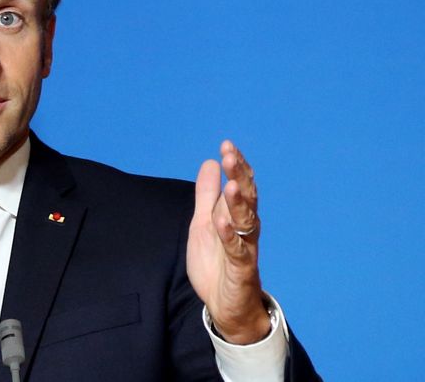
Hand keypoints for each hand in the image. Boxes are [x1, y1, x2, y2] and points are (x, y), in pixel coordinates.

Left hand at [187, 140, 270, 343]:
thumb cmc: (217, 263)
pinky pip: (237, 250)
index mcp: (236, 216)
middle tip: (230, 154)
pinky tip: (221, 221)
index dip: (236, 166)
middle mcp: (245, 228)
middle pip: (246, 197)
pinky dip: (229, 235)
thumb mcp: (203, 223)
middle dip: (240, 176)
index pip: (241, 185)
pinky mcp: (241, 269)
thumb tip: (209, 162)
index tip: (227, 145)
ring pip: (246, 221)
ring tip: (231, 183)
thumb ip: (207, 195)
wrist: (226, 304)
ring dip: (238, 202)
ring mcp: (245, 247)